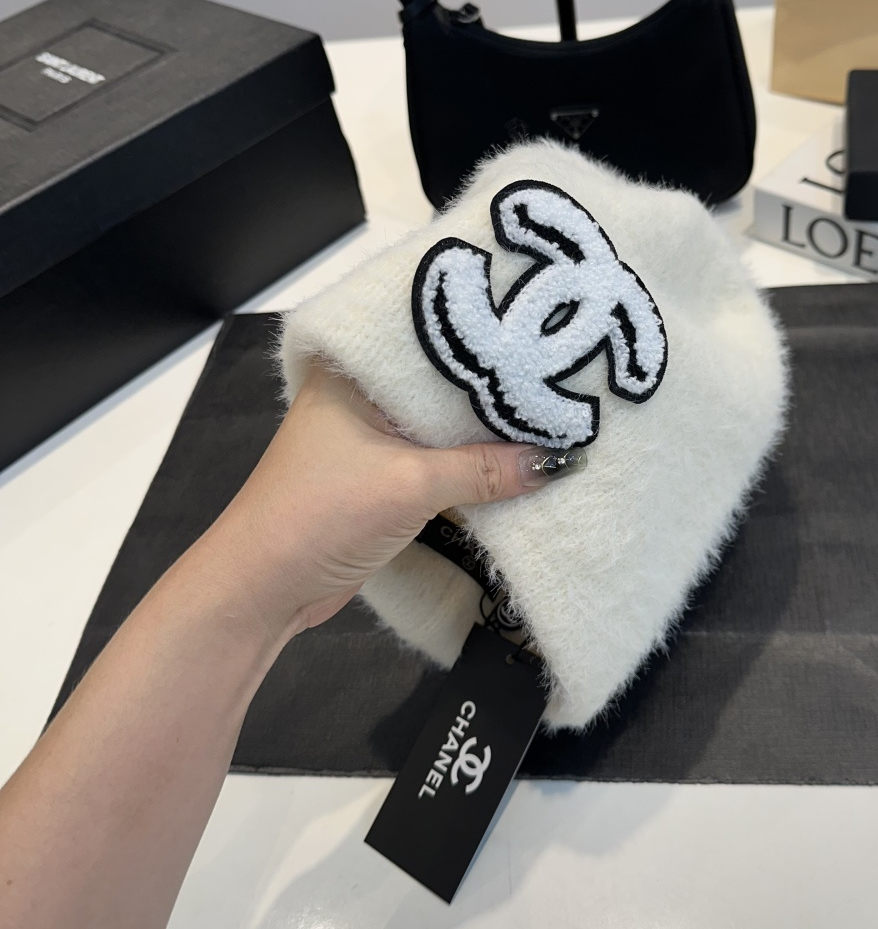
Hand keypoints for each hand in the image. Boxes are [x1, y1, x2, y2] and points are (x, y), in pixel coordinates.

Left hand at [184, 366, 585, 641]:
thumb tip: (560, 462)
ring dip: (486, 437)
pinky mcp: (380, 480)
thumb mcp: (410, 485)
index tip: (542, 340)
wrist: (263, 590)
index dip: (486, 345)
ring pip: (443, 430)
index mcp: (354, 372)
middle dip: (495, 395)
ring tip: (554, 418)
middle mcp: (362, 396)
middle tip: (562, 380)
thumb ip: (485, 470)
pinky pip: (438, 463)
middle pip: (442, 389)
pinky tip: (518, 463)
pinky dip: (472, 468)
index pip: (431, 343)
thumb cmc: (323, 514)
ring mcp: (370, 440)